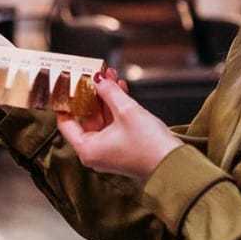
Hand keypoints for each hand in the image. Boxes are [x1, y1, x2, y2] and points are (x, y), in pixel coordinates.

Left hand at [56, 71, 183, 183]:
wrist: (174, 164)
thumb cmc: (149, 146)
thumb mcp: (126, 111)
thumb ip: (109, 92)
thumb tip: (98, 79)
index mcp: (87, 149)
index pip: (66, 122)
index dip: (67, 101)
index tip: (68, 85)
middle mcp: (95, 152)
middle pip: (86, 117)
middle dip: (92, 94)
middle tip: (93, 75)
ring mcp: (109, 150)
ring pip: (102, 118)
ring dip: (106, 97)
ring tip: (110, 76)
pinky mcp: (122, 147)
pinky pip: (113, 124)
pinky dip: (116, 107)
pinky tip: (120, 89)